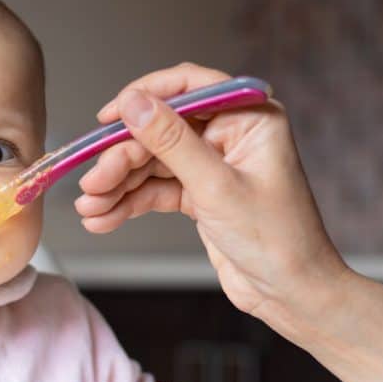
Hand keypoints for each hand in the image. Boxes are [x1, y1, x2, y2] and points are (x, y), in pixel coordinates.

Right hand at [76, 63, 348, 319]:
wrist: (292, 294)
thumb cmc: (276, 240)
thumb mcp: (216, 187)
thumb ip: (171, 142)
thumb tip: (133, 103)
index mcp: (250, 117)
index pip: (188, 87)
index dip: (144, 97)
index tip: (106, 118)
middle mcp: (230, 134)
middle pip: (160, 130)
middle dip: (122, 159)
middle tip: (92, 182)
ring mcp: (213, 165)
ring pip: (151, 163)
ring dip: (118, 185)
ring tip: (90, 208)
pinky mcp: (200, 194)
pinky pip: (155, 189)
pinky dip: (129, 203)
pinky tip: (103, 218)